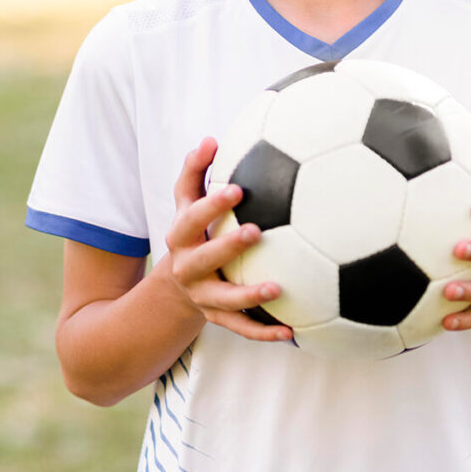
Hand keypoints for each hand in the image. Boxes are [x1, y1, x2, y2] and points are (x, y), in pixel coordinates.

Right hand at [165, 137, 293, 341]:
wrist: (177, 286)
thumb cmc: (193, 232)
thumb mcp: (186, 203)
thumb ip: (196, 171)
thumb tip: (210, 139)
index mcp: (182, 236)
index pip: (191, 218)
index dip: (211, 205)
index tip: (236, 189)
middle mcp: (188, 268)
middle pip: (203, 259)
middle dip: (227, 246)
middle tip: (256, 231)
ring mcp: (203, 296)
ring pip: (224, 301)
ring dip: (249, 296)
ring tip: (277, 288)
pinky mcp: (218, 319)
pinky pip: (243, 329)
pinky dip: (265, 332)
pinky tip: (293, 332)